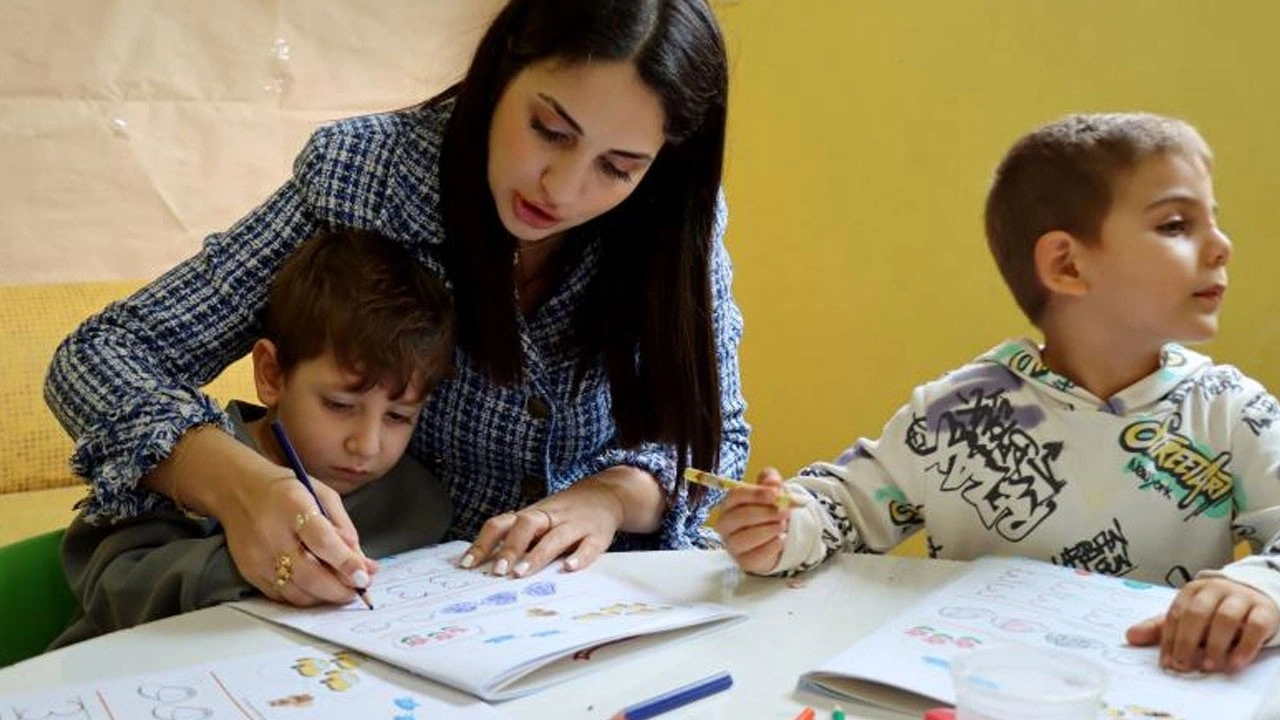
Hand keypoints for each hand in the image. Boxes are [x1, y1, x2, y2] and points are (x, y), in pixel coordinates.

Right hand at [219, 469, 374, 606]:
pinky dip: (304, 597)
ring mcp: (258, 557)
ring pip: (297, 592)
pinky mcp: (249, 572)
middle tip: (358, 589)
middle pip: (310, 575)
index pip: (323, 541)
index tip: (364, 577)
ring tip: (341, 590)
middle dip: (340, 589)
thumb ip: (343, 527)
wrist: (238, 490)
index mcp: (294, 506)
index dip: (346, 563)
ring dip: (324, 597)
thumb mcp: (322, 495)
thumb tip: (361, 562)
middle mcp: (272, 534)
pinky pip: (281, 595)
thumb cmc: (286, 490)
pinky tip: (317, 588)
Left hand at [460, 467, 659, 576]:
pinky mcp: (597, 535)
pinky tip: (569, 568)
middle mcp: (550, 517)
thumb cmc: (562, 514)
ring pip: (555, 536)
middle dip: (510, 547)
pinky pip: (589, 545)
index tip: (467, 565)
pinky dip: (580, 557)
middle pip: (526, 525)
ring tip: (522, 573)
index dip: (483, 543)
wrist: (604, 495)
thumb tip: (483, 565)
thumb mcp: (537, 520)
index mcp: (531, 515)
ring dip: (538, 555)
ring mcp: (574, 525)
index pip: (501, 524)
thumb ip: (515, 538)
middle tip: (498, 571)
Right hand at [712, 467, 791, 574]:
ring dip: (769, 530)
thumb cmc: (767, 511)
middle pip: (740, 517)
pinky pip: (756, 555)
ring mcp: (732, 544)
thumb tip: (773, 482)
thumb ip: (771, 480)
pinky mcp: (743, 561)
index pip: (735, 495)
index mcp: (729, 504)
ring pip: (746, 538)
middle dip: (766, 513)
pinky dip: (772, 546)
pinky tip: (781, 539)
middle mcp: (725, 524)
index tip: (775, 494)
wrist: (774, 538)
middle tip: (785, 512)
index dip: (756, 493)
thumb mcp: (771, 491)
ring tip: (783, 525)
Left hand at [1125, 577, 1278, 672]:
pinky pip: (1255, 626)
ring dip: (1216, 644)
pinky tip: (1235, 663)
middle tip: (1184, 664)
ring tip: (1209, 665)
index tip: (1167, 662)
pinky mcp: (1264, 610)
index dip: (1169, 639)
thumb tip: (1130, 637)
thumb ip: (1161, 628)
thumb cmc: (1215, 611)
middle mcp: (1215, 590)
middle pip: (1197, 613)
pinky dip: (1245, 646)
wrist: (1255, 599)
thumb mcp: (1188, 617)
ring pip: (1226, 618)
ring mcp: (1240, 598)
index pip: (1176, 614)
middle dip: (1188, 640)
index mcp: (1192, 591)